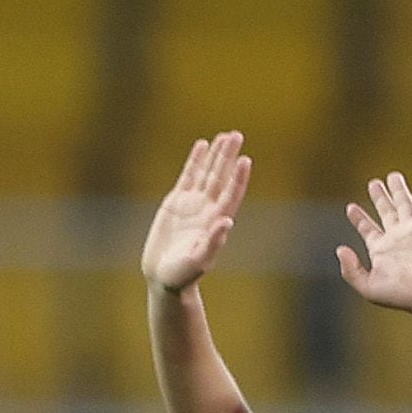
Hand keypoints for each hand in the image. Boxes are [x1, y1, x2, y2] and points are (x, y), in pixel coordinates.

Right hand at [143, 132, 250, 291]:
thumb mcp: (199, 260)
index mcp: (217, 222)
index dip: (238, 177)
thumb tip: (228, 221)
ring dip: (216, 155)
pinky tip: (202, 145)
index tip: (246, 159)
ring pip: (207, 173)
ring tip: (224, 136)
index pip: (231, 194)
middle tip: (237, 135)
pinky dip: (195, 161)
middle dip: (229, 157)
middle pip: (221, 177)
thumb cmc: (184, 274)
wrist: (165, 277)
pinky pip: (188, 176)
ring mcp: (193, 204)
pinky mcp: (176, 202)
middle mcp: (208, 210)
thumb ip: (214, 242)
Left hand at [337, 169, 411, 315]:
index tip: (351, 208)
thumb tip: (340, 250)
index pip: (368, 229)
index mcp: (382, 250)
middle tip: (374, 184)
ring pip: (404, 203)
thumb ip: (350, 271)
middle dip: (379, 197)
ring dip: (399, 189)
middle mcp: (397, 237)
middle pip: (386, 211)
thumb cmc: (402, 295)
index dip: (358, 218)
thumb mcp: (368, 287)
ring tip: (393, 176)